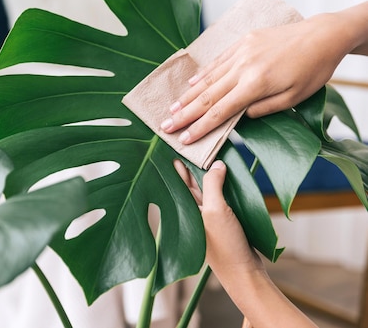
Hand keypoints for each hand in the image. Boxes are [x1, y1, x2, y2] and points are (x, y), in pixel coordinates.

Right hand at [161, 13, 351, 143]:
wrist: (323, 34)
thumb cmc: (314, 70)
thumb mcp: (294, 97)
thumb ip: (264, 109)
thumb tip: (239, 116)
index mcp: (256, 84)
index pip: (221, 111)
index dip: (200, 126)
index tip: (184, 138)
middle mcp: (243, 67)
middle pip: (207, 96)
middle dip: (184, 114)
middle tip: (165, 126)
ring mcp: (241, 52)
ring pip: (208, 78)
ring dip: (188, 96)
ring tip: (172, 108)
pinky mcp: (243, 41)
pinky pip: (217, 61)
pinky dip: (202, 74)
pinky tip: (190, 84)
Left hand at [174, 159, 317, 327]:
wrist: (243, 272)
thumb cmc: (225, 245)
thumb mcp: (217, 210)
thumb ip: (212, 185)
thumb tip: (216, 164)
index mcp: (185, 208)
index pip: (177, 179)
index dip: (176, 162)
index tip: (174, 144)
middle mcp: (193, 211)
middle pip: (189, 182)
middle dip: (189, 164)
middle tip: (191, 143)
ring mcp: (207, 216)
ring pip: (205, 188)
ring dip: (206, 173)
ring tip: (207, 153)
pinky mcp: (221, 221)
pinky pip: (218, 197)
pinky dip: (220, 185)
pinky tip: (223, 176)